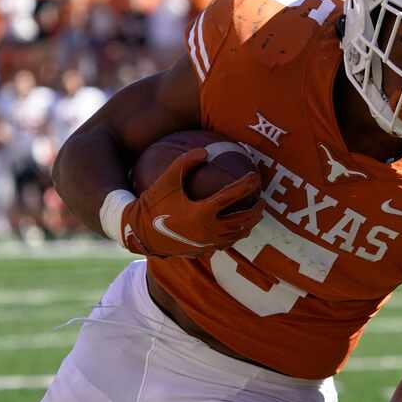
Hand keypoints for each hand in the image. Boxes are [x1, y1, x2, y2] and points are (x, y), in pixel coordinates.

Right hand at [120, 148, 263, 256]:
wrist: (139, 233)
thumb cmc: (152, 203)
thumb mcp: (167, 180)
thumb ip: (185, 162)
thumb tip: (205, 151)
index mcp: (202, 211)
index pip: (232, 196)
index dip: (246, 184)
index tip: (255, 176)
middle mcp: (208, 229)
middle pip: (242, 220)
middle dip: (255, 210)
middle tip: (262, 200)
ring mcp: (206, 243)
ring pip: (236, 235)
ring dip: (249, 225)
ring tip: (255, 215)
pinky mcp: (202, 250)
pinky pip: (225, 244)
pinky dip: (235, 236)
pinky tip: (237, 229)